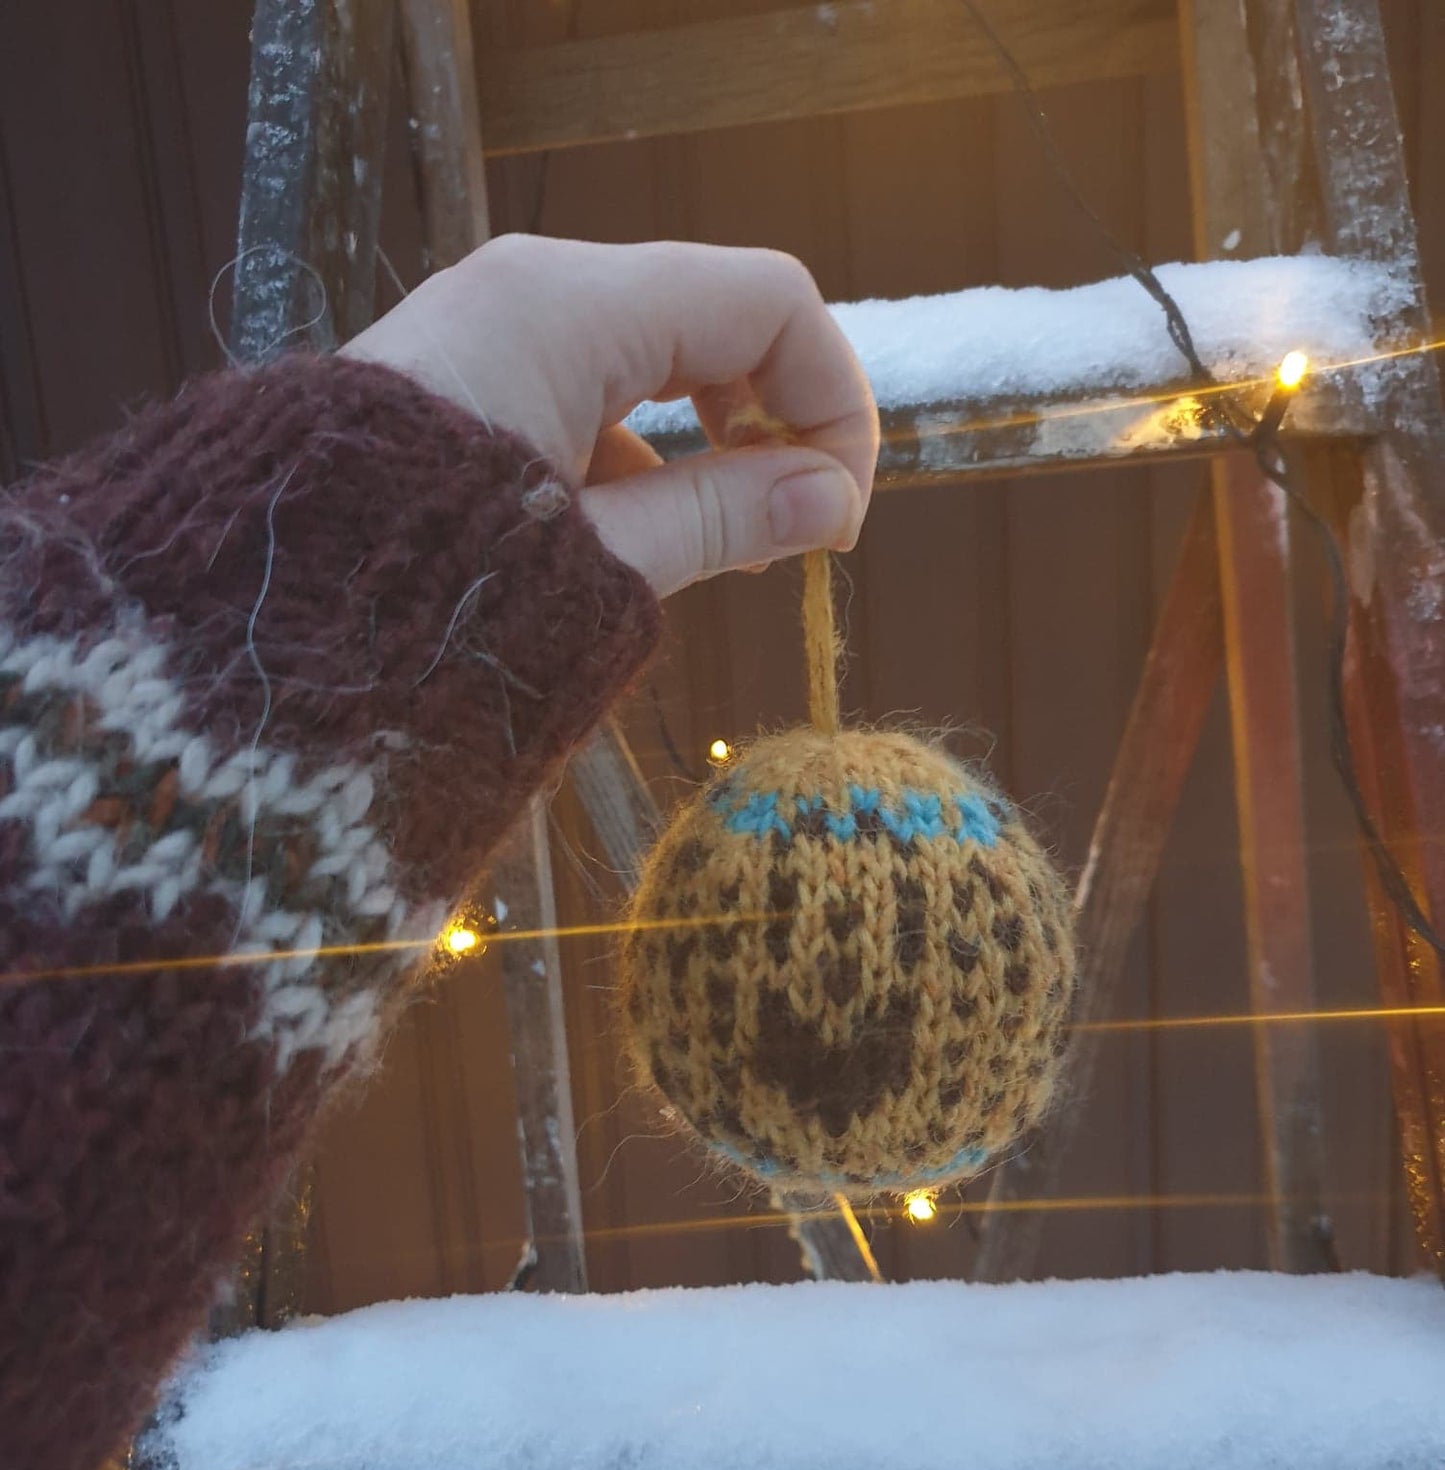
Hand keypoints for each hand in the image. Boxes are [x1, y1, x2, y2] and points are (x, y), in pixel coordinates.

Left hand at [342, 236, 877, 597]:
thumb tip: (831, 503)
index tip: (839, 515)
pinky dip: (635, 456)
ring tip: (724, 551)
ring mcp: (489, 332)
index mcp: (568, 308)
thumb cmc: (427, 597)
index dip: (830, 400)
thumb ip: (724, 518)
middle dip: (774, 419)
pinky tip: (640, 541)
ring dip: (708, 444)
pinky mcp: (462, 383)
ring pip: (650, 359)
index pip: (766, 302)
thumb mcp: (599, 564)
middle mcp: (528, 292)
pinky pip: (583, 393)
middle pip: (712, 317)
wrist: (266, 637)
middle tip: (799, 532)